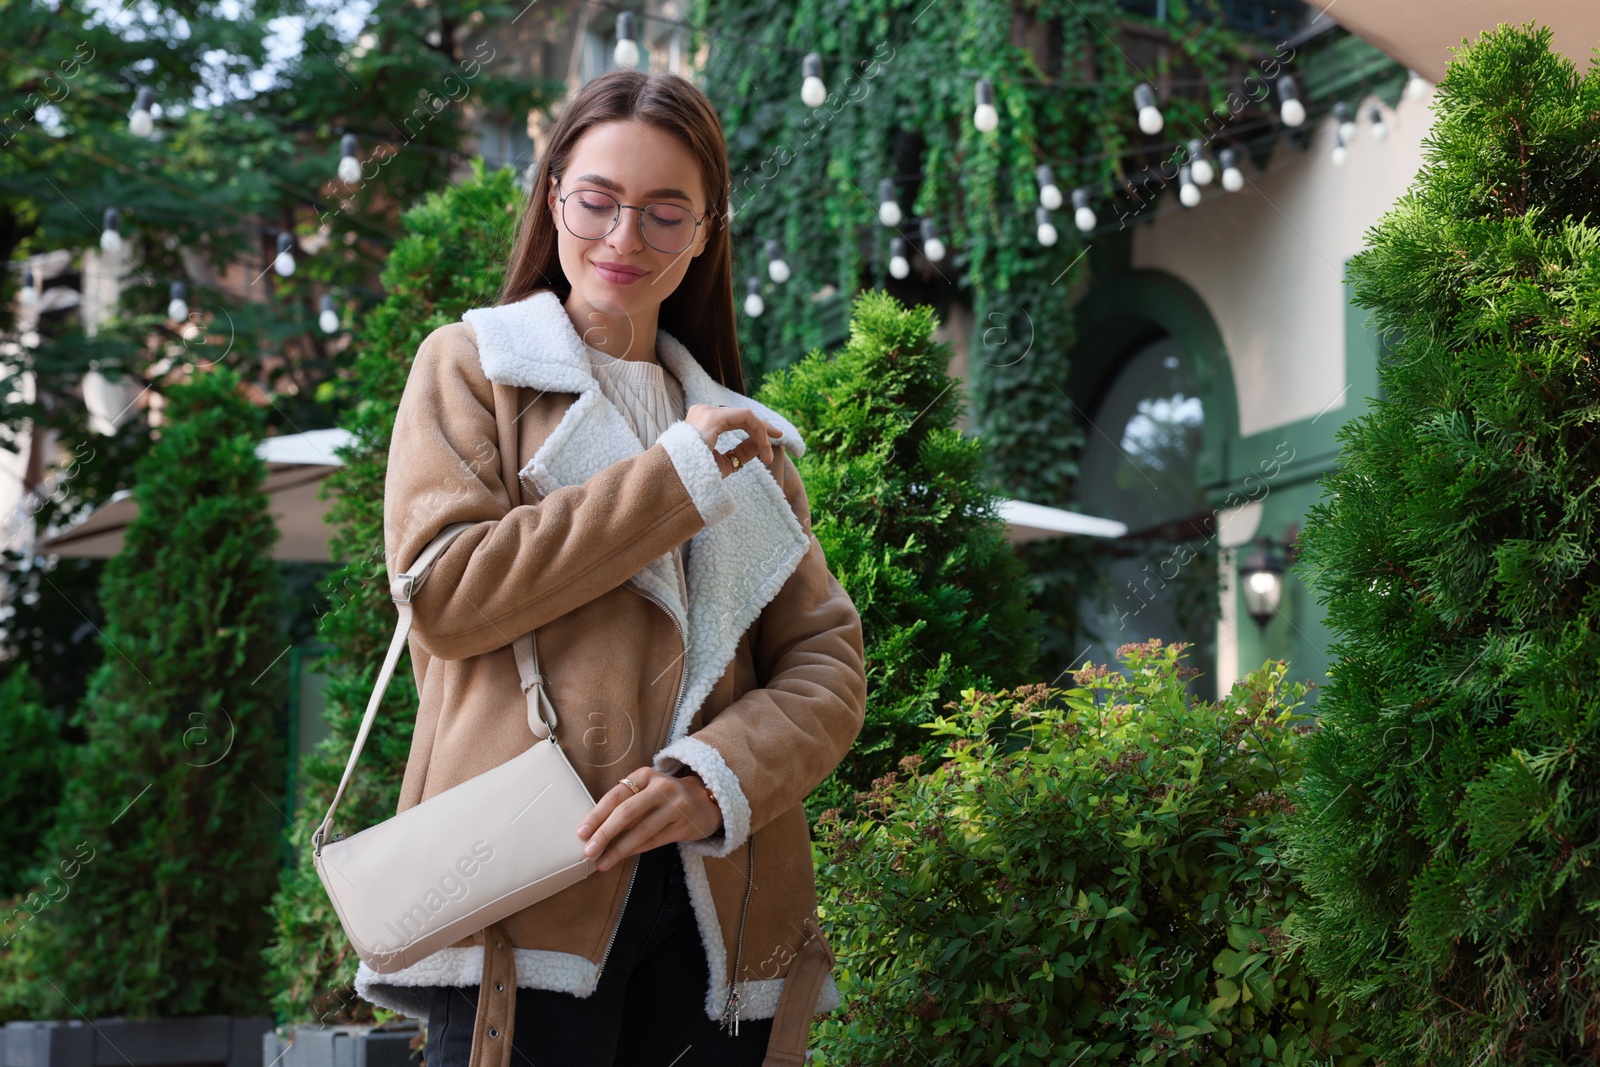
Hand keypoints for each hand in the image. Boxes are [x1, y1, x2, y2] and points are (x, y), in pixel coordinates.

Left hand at [575, 767, 723, 870]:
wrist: (706, 801)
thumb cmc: (665, 797)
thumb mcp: (646, 790)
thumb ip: (625, 803)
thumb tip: (593, 829)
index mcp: (645, 775)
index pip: (616, 796)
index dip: (596, 815)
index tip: (581, 833)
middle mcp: (661, 787)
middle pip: (627, 812)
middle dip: (604, 834)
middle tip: (588, 851)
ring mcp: (675, 806)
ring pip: (641, 831)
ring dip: (618, 849)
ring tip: (601, 862)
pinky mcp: (684, 825)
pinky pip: (654, 841)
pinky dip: (635, 851)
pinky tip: (621, 858)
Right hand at [684, 403, 781, 477]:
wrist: (677, 484)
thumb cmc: (695, 478)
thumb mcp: (723, 463)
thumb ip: (740, 452)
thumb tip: (760, 444)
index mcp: (700, 422)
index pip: (734, 421)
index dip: (755, 430)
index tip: (770, 445)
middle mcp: (702, 412)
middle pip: (741, 416)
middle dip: (762, 427)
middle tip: (779, 437)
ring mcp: (706, 412)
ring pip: (746, 416)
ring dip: (762, 433)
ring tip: (769, 453)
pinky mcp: (713, 417)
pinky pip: (746, 418)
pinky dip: (759, 431)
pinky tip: (765, 448)